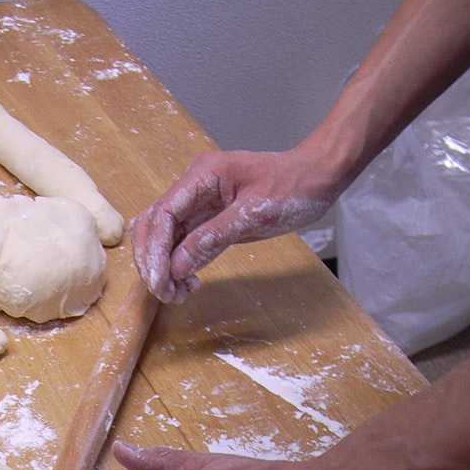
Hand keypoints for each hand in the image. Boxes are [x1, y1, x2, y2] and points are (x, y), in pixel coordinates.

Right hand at [129, 148, 340, 303]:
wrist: (318, 177)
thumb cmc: (293, 185)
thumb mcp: (255, 213)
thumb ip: (214, 238)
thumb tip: (178, 265)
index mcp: (202, 176)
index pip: (162, 213)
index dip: (155, 249)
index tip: (159, 279)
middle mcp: (193, 188)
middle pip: (153, 226)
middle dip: (152, 261)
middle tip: (165, 292)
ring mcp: (198, 204)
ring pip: (162, 238)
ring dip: (162, 267)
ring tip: (177, 293)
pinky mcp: (206, 220)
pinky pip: (181, 244)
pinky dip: (178, 266)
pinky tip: (188, 283)